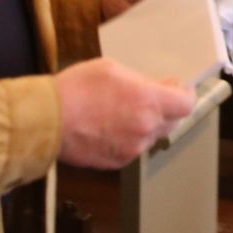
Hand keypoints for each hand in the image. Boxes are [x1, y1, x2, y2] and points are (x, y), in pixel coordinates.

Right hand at [55, 58, 196, 168]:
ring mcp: (131, 149)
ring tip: (126, 111)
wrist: (46, 120)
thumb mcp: (112, 69)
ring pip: (152, 136)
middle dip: (166, 109)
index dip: (185, 95)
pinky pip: (134, 148)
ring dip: (147, 124)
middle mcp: (145, 129)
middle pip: (172, 121)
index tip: (179, 89)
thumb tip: (159, 86)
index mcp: (148, 103)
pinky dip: (130, 138)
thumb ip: (142, 80)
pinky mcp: (116, 162)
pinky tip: (112, 125)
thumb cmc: (77, 89)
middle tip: (151, 97)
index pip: (186, 105)